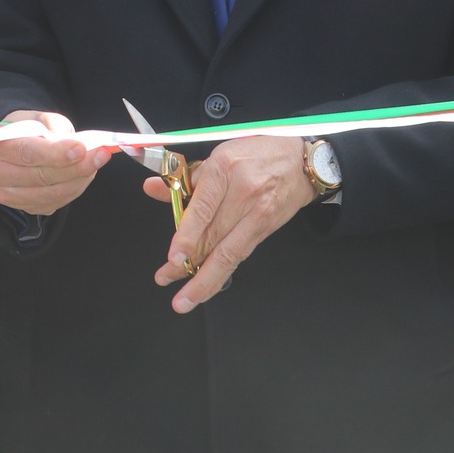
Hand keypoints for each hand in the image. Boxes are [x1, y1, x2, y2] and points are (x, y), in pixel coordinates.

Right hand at [0, 110, 102, 215]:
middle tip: (101, 155)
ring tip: (94, 163)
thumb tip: (77, 146)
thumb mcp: (37, 117)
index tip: (81, 149)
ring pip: (50, 194)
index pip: (27, 153)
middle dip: (76, 167)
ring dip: (79, 180)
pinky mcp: (21, 207)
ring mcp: (6, 195)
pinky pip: (53, 204)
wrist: (9, 144)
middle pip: (41, 177)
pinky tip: (81, 175)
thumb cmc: (24, 128)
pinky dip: (73, 190)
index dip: (56, 154)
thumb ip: (54, 128)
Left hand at [150, 136, 310, 312]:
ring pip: (228, 254)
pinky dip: (222, 272)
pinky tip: (208, 284)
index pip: (203, 209)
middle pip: (213, 237)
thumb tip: (152, 188)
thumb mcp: (217, 156)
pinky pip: (240, 254)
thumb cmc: (257, 153)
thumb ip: (184, 178)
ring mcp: (258, 214)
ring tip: (186, 299)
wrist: (301, 161)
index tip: (174, 258)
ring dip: (205, 280)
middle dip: (187, 265)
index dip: (187, 237)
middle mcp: (244, 193)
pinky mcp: (266, 229)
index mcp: (225, 169)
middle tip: (165, 279)